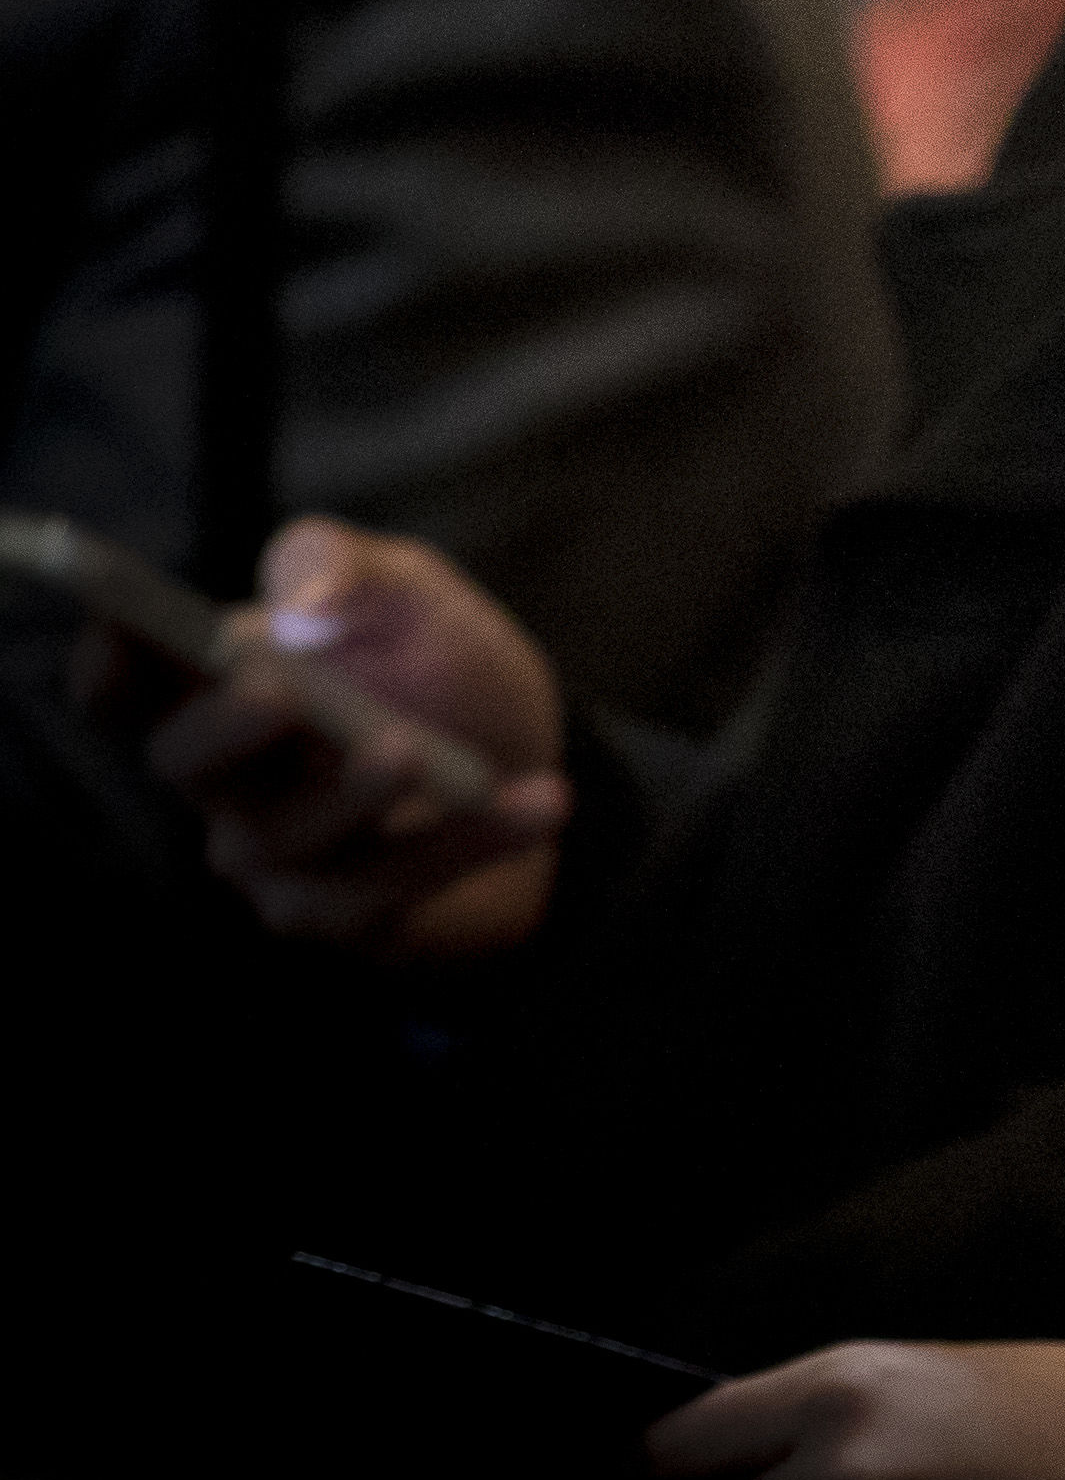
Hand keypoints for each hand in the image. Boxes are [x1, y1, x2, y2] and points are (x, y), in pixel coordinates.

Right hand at [120, 519, 567, 959]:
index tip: (120, 623)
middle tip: (274, 693)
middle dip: (222, 727)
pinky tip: (541, 799)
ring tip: (415, 749)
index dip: (108, 662)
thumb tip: (306, 594)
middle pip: (182, 762)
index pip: (124, 686)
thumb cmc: (442, 670)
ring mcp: (277, 855)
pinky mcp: (345, 913)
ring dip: (352, 791)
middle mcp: (226, 780)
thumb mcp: (415, 594)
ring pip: (284, 835)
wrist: (537, 760)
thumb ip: (353, 566)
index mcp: (217, 690)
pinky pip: (388, 886)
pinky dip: (468, 840)